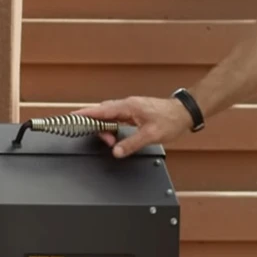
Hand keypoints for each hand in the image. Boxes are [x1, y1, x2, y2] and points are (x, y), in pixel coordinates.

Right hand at [72, 96, 194, 157]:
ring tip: (111, 141)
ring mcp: (130, 108)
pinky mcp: (133, 112)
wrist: (184, 113)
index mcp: (128, 106)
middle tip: (104, 140)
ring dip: (106, 128)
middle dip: (96, 126)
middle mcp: (127, 105)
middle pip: (102, 113)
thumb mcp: (150, 135)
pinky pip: (116, 118)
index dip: (85, 114)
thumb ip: (131, 144)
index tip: (72, 117)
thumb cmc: (170, 119)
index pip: (101, 110)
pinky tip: (116, 135)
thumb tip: (116, 151)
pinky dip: (112, 126)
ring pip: (109, 116)